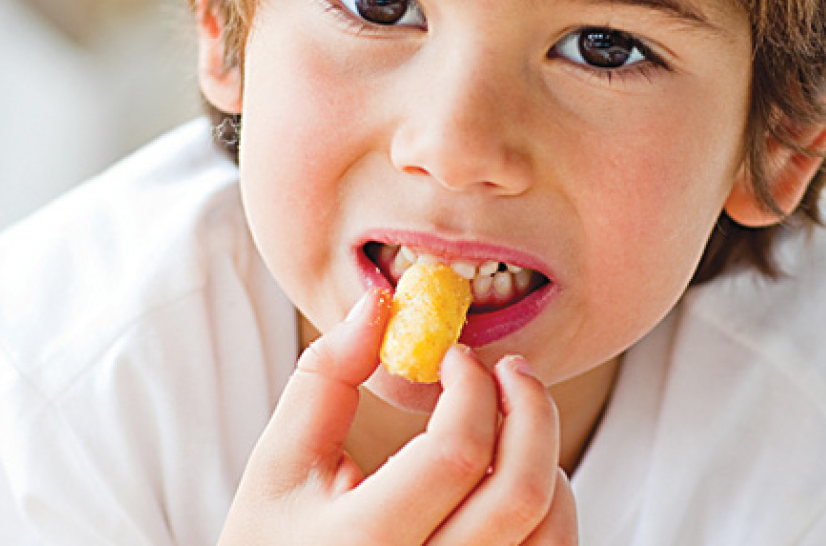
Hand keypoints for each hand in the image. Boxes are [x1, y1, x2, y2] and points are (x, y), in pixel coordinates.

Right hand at [217, 287, 577, 544]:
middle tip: (511, 370)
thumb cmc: (275, 539)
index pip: (456, 454)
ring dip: (544, 456)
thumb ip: (326, 375)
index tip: (456, 355)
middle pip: (522, 492)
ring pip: (550, 530)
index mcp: (364, 543)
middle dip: (531, 409)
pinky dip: (549, 504)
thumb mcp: (281, 462)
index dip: (472, 387)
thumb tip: (382, 303)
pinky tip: (510, 475)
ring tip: (507, 425)